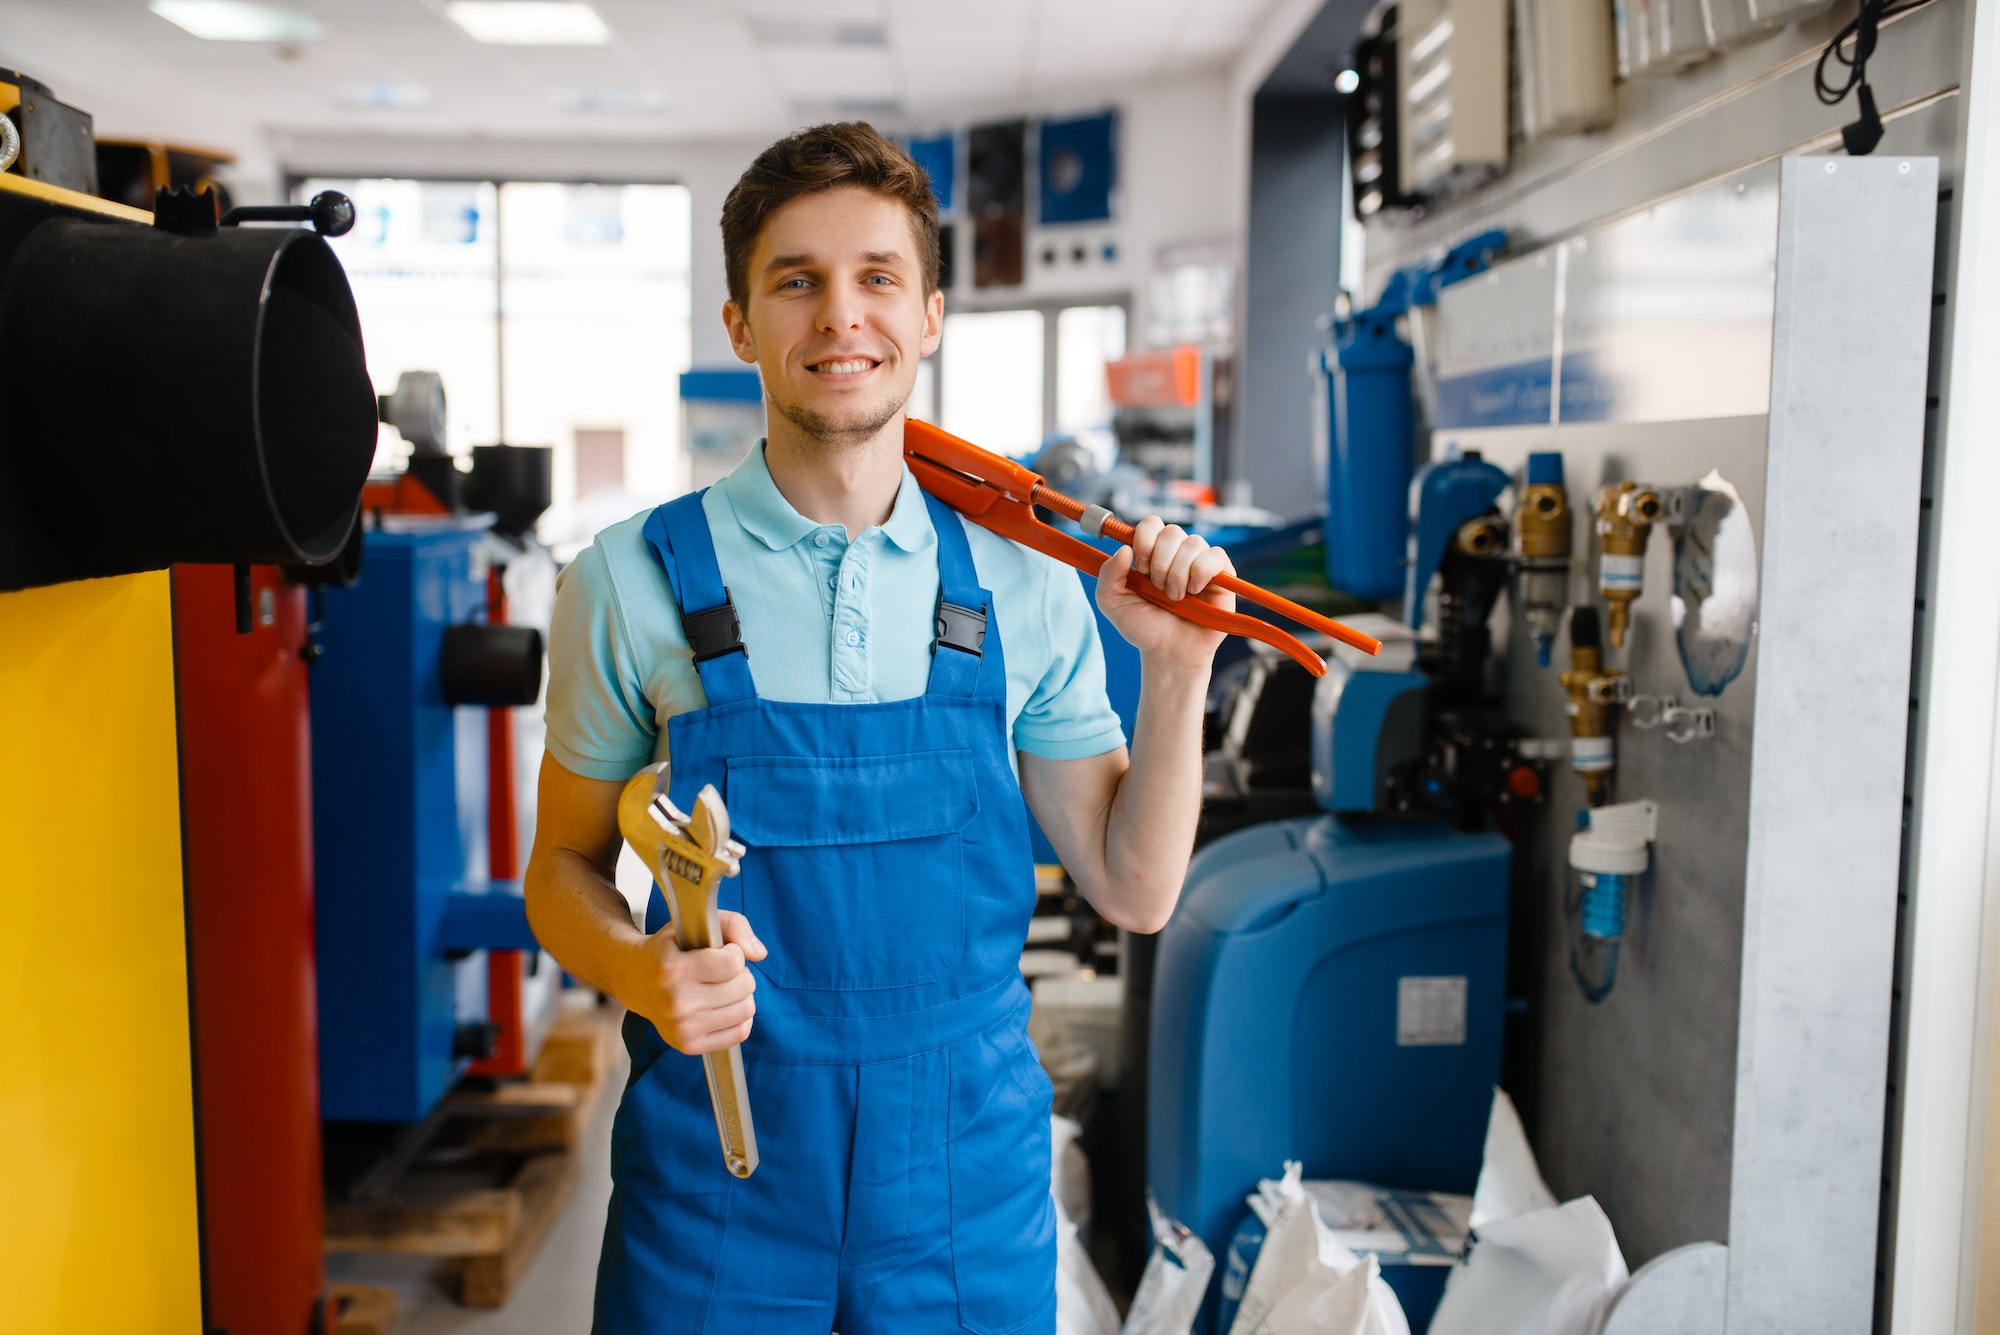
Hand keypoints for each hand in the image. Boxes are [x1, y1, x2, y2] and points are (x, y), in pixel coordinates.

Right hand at [621, 911, 766, 1055]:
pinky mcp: (688, 1045)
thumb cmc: (671, 949)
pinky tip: (721, 1006)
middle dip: (739, 974)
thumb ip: (733, 924)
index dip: (733, 952)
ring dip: (740, 995)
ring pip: (746, 1010)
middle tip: (719, 971)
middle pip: (744, 986)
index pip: (734, 962)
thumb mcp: (695, 923)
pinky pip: (740, 1033)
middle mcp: (676, 1002)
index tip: (720, 951)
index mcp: (674, 969)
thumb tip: (759, 954)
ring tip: (720, 988)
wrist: (633, 978)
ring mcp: (682, 1028)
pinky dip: (738, 1018)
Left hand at [1094, 516, 1235, 671]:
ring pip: (1193, 543)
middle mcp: (1177, 554)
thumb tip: (1123, 549)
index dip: (1144, 540)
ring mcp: (1201, 563)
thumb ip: (1107, 574)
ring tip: (1175, 597)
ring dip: (1178, 572)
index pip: (1151, 524)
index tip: (1139, 568)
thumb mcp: (1112, 602)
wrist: (1168, 652)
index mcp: (1153, 553)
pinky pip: (1215, 556)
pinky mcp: (1223, 575)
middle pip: (1172, 531)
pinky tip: (1194, 591)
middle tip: (1157, 587)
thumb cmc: (1144, 627)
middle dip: (1160, 561)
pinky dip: (1201, 572)